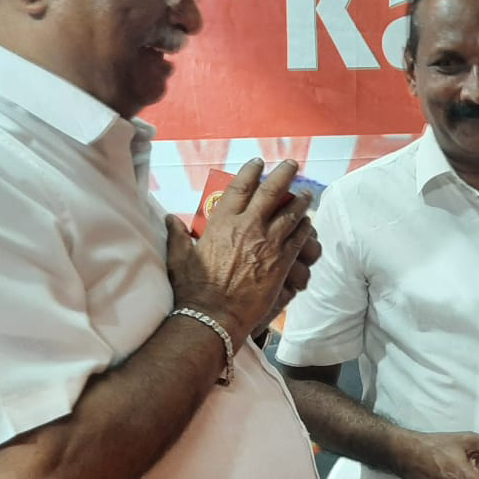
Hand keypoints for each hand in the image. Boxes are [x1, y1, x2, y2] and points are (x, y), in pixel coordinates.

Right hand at [165, 159, 315, 342]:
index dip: (250, 172)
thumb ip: (176, 235)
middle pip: (271, 192)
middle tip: (292, 165)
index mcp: (222, 222)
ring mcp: (267, 243)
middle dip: (283, 175)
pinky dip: (305, 227)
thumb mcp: (179, 257)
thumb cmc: (194, 289)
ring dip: (300, 200)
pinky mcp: (282, 262)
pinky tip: (308, 222)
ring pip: (291, 213)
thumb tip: (170, 219)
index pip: (239, 188)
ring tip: (306, 192)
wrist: (214, 316)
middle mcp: (247, 226)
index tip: (258, 162)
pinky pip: (299, 237)